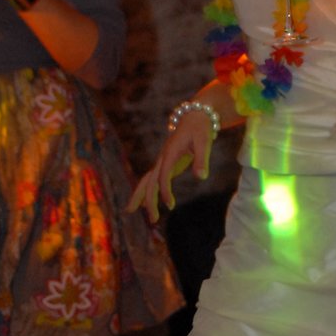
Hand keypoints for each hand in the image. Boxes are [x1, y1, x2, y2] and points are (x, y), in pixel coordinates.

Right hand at [127, 107, 215, 222]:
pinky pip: (154, 180)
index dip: (164, 190)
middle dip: (146, 199)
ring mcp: (162, 161)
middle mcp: (162, 158)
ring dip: (142, 196)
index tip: (170, 205)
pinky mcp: (167, 164)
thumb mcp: (204, 141)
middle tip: (151, 219)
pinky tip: (146, 205)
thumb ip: (202, 159)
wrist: (194, 116)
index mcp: (169, 153)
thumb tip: (201, 177)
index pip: (162, 176)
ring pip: (147, 180)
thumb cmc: (200, 128)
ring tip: (131, 212)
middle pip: (149, 180)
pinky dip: (149, 192)